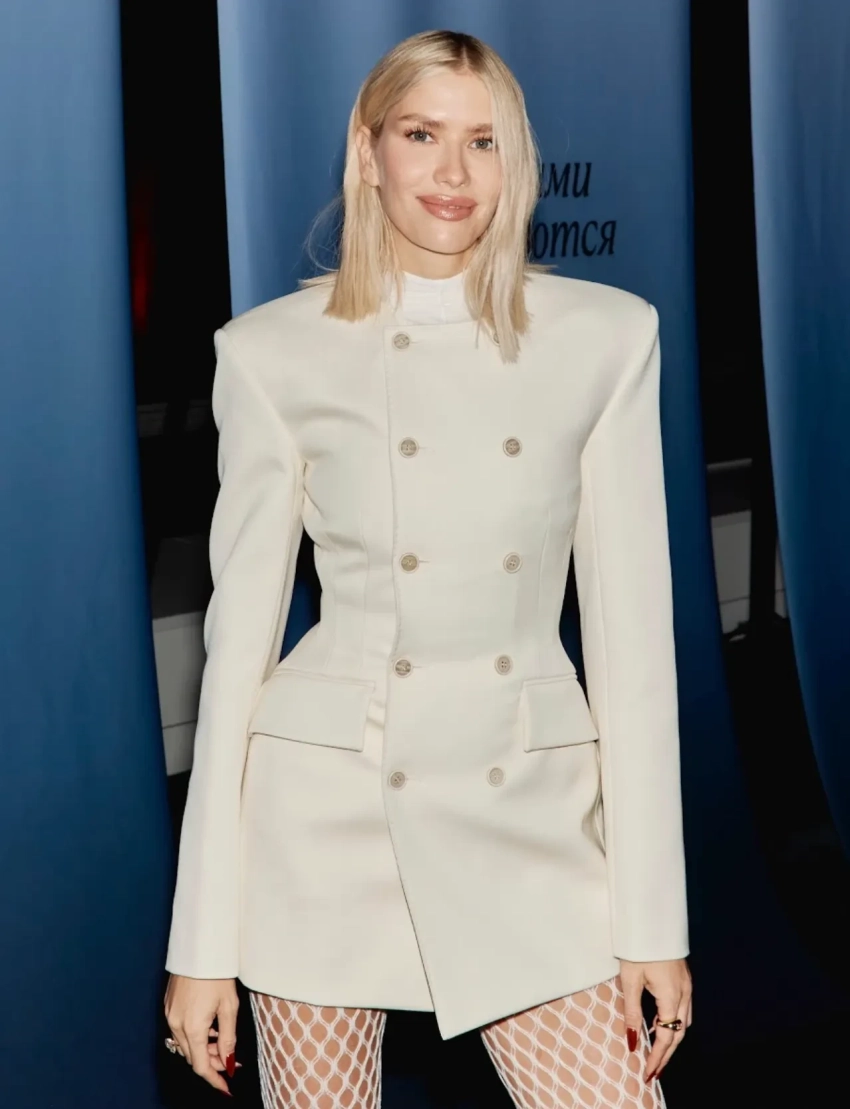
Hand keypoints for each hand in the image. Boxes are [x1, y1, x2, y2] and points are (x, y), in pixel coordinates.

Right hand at [163, 974, 239, 1094]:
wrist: (200, 947)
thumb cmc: (217, 973)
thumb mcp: (229, 1006)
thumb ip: (228, 1037)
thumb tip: (229, 1061)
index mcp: (192, 1028)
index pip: (200, 1065)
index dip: (214, 1079)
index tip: (226, 1087)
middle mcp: (176, 1024)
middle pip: (192, 1056)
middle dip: (211, 1062)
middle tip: (230, 1059)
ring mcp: (170, 1014)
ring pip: (185, 1044)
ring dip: (202, 1048)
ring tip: (221, 1041)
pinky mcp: (168, 1005)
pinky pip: (179, 1029)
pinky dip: (194, 1034)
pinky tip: (209, 1026)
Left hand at [619, 958, 691, 1080]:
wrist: (652, 920)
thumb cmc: (638, 947)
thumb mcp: (630, 980)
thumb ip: (632, 1012)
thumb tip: (633, 1042)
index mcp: (672, 996)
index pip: (667, 1037)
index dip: (658, 1057)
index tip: (647, 1073)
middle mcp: (684, 993)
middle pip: (679, 1033)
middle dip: (666, 1055)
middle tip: (653, 1072)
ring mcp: (686, 985)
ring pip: (683, 1021)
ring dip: (671, 1039)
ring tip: (655, 1052)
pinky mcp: (683, 978)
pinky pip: (682, 1008)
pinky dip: (672, 1022)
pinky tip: (658, 1024)